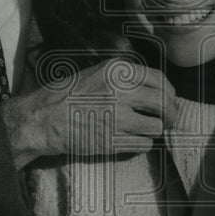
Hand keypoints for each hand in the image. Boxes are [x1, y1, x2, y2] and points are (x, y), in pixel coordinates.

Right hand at [1, 59, 177, 168]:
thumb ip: (123, 78)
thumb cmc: (65, 96)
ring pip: (157, 127)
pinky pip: (144, 145)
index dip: (170, 93)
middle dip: (172, 114)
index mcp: (118, 71)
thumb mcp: (95, 73)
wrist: (42, 119)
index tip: (171, 101)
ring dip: (154, 131)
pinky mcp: (113, 141)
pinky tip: (131, 141)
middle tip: (170, 121)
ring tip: (144, 131)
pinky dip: (142, 145)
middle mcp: (122, 91)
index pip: (160, 80)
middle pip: (165, 104)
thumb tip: (154, 90)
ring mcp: (119, 117)